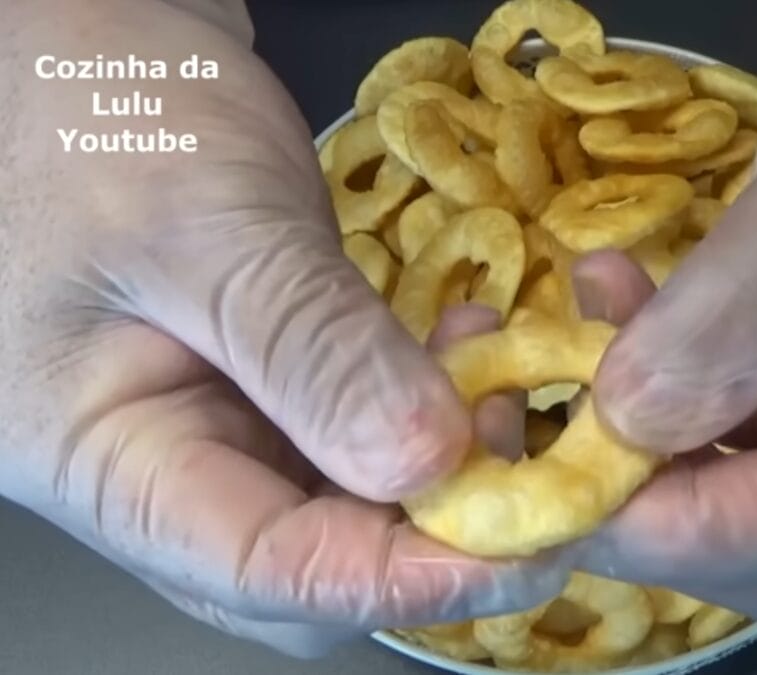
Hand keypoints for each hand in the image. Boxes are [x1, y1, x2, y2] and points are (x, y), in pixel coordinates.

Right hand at [0, 0, 562, 656]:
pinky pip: (353, 423)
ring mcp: (212, 415)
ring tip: (503, 388)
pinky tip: (468, 354)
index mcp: (105, 459)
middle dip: (427, 533)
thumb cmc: (99, 110)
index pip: (264, 570)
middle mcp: (159, 462)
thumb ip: (312, 352)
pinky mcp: (264, 372)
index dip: (401, 576)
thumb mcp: (205, 228)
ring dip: (438, 463)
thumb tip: (427, 465)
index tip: (524, 546)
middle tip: (528, 470)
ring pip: (342, 494)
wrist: (87, 32)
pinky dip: (423, 405)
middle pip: (309, 557)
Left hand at [572, 0, 756, 627]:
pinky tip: (612, 308)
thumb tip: (629, 419)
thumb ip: (746, 307)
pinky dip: (662, 386)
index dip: (701, 530)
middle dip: (667, 517)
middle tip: (552, 455)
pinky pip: (734, 421)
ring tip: (568, 355)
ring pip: (752, 493)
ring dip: (648, 447)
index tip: (576, 498)